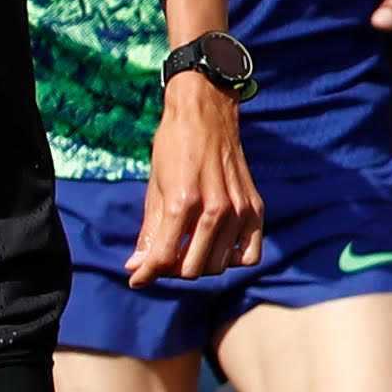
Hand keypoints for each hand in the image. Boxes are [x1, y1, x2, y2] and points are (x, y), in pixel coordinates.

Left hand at [127, 76, 264, 283]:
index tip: (137, 279)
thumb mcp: (155, 187)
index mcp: (183, 202)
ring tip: (187, 249)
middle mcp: (215, 210)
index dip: (146, 275)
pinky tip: (218, 247)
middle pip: (192, 270)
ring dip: (200, 264)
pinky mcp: (255, 208)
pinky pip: (249, 255)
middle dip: (172, 269)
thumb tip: (136, 268)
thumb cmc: (174, 145)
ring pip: (219, 266)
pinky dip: (233, 259)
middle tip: (163, 256)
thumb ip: (149, 231)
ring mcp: (239, 210)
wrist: (206, 112)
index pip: (164, 259)